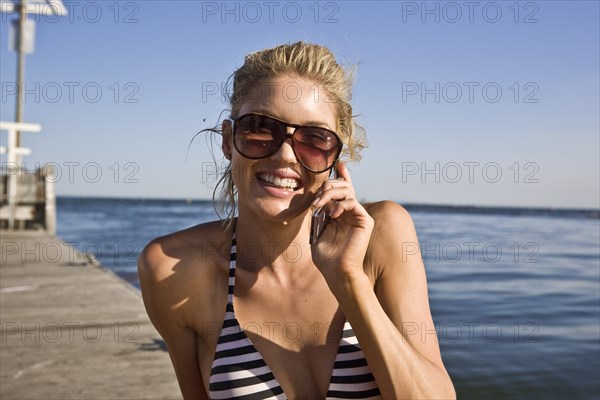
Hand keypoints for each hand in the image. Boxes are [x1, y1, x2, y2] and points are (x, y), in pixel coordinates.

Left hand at [310, 162, 373, 283]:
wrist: (336, 272)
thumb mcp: (317, 228)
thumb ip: (319, 211)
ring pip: (347, 190)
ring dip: (330, 193)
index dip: (340, 175)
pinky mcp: (365, 220)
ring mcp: (359, 215)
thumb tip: (318, 195)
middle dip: (326, 187)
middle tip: (315, 201)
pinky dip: (340, 204)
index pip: (342, 189)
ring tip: (320, 206)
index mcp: (341, 213)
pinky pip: (353, 201)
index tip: (338, 164)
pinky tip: (332, 214)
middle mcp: (351, 212)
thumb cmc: (326, 256)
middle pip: (342, 186)